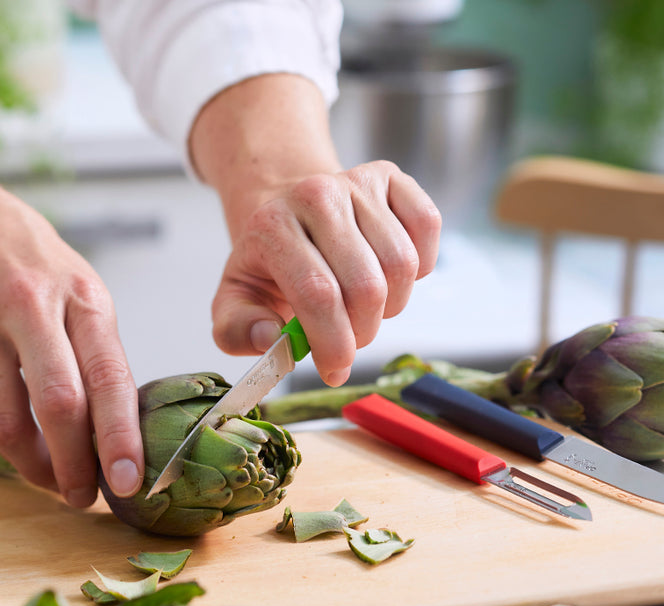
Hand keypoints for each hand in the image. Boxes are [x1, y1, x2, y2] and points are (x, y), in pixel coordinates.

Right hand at [0, 84, 142, 505]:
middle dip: (75, 464)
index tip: (129, 482)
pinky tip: (22, 452)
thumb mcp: (83, 293)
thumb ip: (98, 355)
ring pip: (7, 417)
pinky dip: (4, 441)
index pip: (109, 378)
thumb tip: (118, 432)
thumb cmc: (36, 266)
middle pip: (58, 403)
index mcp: (84, 298)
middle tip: (87, 498)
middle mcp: (32, 308)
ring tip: (54, 484)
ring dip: (34, 465)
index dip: (119, 437)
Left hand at [211, 161, 440, 385]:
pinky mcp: (390, 177)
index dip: (333, 342)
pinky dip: (420, 265)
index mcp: (271, 226)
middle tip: (349, 339)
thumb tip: (271, 338)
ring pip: (402, 264)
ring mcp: (356, 181)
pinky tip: (390, 274)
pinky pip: (427, 226)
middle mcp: (315, 194)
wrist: (292, 216)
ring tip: (365, 307)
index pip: (317, 294)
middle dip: (363, 331)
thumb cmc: (269, 266)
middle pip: (366, 286)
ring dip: (391, 304)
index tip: (335, 370)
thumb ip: (238, 330)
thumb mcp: (237, 301)